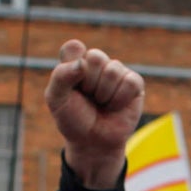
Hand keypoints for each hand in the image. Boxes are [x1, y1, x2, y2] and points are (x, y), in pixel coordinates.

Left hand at [45, 39, 143, 190]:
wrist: (93, 143)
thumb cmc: (73, 119)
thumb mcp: (56, 99)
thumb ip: (61, 76)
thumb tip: (82, 63)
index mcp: (75, 61)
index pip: (74, 48)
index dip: (72, 69)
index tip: (71, 87)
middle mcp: (96, 63)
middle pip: (96, 57)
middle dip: (90, 83)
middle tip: (88, 98)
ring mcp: (116, 71)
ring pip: (113, 70)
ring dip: (104, 94)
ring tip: (101, 103)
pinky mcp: (134, 83)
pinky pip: (130, 82)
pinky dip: (119, 99)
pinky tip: (115, 107)